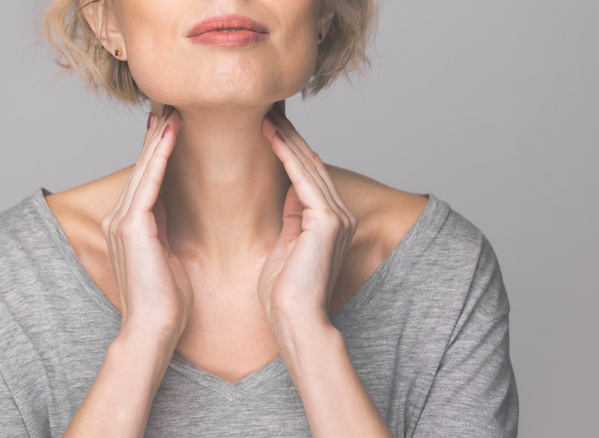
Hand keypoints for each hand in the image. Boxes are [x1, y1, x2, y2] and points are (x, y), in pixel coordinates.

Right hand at [101, 107, 192, 336]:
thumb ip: (161, 227)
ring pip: (144, 169)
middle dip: (156, 137)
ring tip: (172, 111)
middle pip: (141, 168)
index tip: (170, 126)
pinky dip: (160, 156)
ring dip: (159, 138)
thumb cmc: (166, 299)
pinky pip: (149, 182)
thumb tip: (167, 207)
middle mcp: (119, 218)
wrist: (154, 327)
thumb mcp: (166, 253)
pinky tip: (171, 134)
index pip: (145, 179)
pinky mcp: (131, 226)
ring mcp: (121, 220)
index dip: (157, 152)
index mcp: (129, 225)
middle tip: (169, 106)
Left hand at [258, 107, 356, 326]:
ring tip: (265, 114)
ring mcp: (337, 216)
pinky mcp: (328, 221)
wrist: (294, 320)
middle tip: (266, 110)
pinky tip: (270, 134)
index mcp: (330, 222)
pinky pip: (303, 178)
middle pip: (310, 164)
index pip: (307, 175)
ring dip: (286, 138)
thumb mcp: (285, 245)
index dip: (289, 149)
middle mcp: (339, 215)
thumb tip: (287, 191)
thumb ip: (291, 218)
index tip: (268, 127)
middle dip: (288, 136)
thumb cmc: (284, 293)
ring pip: (308, 166)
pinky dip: (286, 154)